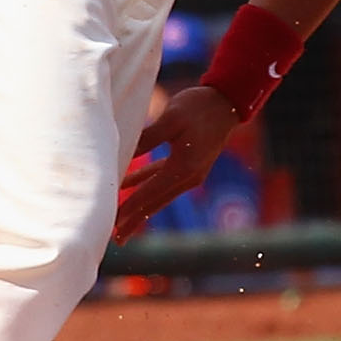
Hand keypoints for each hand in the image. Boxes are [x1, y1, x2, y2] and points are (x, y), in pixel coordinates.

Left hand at [115, 85, 239, 241]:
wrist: (227, 102)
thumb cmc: (199, 106)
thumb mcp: (171, 118)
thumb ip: (147, 137)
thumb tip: (121, 153)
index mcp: (184, 167)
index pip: (151, 192)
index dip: (131, 207)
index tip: (113, 222)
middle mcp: (189, 177)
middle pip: (156, 203)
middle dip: (135, 220)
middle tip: (117, 239)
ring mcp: (191, 174)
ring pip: (159, 196)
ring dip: (140, 209)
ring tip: (122, 225)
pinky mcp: (189, 166)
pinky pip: (163, 181)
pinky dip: (146, 186)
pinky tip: (129, 187)